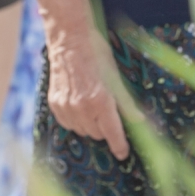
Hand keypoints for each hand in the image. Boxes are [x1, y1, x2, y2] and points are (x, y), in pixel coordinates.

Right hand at [46, 20, 129, 158]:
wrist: (69, 41)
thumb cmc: (97, 56)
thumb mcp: (115, 78)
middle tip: (106, 113)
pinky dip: (75, 120)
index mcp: (100, 101)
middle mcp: (82, 108)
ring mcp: (66, 107)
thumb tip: (140, 121)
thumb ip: (126, 104)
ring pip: (82, 131)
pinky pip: (68, 124)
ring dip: (89, 125)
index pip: (112, 134)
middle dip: (104, 128)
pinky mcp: (55, 104)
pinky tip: (79, 105)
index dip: (119, 146)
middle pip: (97, 134)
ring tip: (92, 105)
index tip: (123, 154)